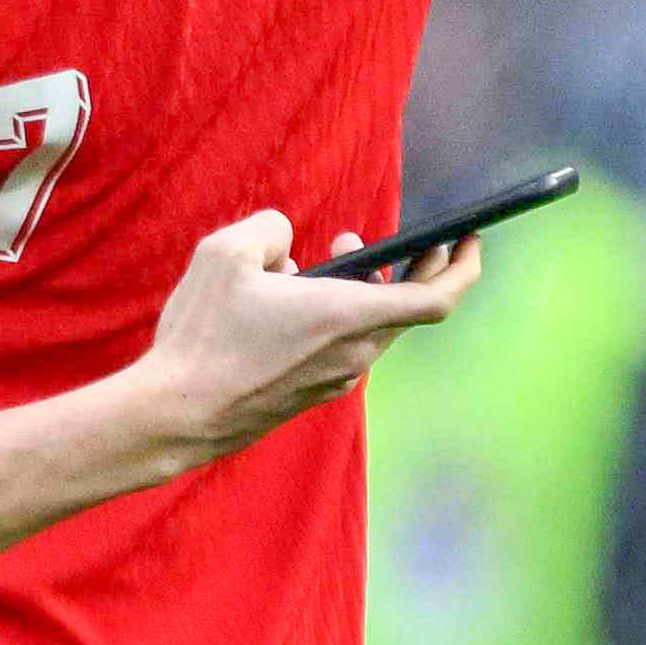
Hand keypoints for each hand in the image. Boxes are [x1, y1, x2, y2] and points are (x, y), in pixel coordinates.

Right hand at [133, 211, 454, 465]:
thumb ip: (270, 229)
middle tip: (411, 241)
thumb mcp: (227, 252)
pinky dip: (341, 317)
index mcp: (347, 316)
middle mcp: (353, 353)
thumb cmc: (201, 335)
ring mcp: (334, 380)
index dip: (462, 266)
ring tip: (334, 257)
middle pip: (409, 310)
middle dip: (415, 268)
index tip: (470, 240)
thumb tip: (287, 243)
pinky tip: (297, 301)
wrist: (175, 415)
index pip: (436, 298)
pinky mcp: (311, 395)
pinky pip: (344, 348)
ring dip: (369, 290)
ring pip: (373, 328)